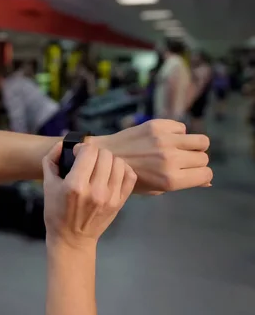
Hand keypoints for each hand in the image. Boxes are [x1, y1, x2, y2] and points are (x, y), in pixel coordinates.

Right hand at [42, 143, 136, 247]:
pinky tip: (112, 173)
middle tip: (88, 161)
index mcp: (75, 186)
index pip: (89, 151)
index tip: (77, 154)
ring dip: (109, 160)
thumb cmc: (56, 212)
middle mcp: (95, 191)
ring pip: (119, 162)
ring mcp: (110, 197)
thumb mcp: (47, 185)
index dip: (82, 148)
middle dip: (95, 153)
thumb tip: (62, 144)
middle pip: (105, 154)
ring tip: (100, 167)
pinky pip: (130, 176)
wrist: (72, 238)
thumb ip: (51, 160)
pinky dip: (122, 169)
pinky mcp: (120, 202)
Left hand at [93, 119, 212, 193]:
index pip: (206, 174)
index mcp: (170, 179)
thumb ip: (182, 184)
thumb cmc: (130, 177)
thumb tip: (208, 181)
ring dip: (192, 146)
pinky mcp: (157, 125)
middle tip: (181, 162)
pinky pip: (182, 127)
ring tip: (179, 149)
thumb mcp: (155, 189)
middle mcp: (170, 159)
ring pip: (201, 141)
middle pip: (204, 158)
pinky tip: (163, 139)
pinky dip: (177, 133)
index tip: (193, 173)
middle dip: (196, 161)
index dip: (201, 174)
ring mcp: (164, 141)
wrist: (106, 156)